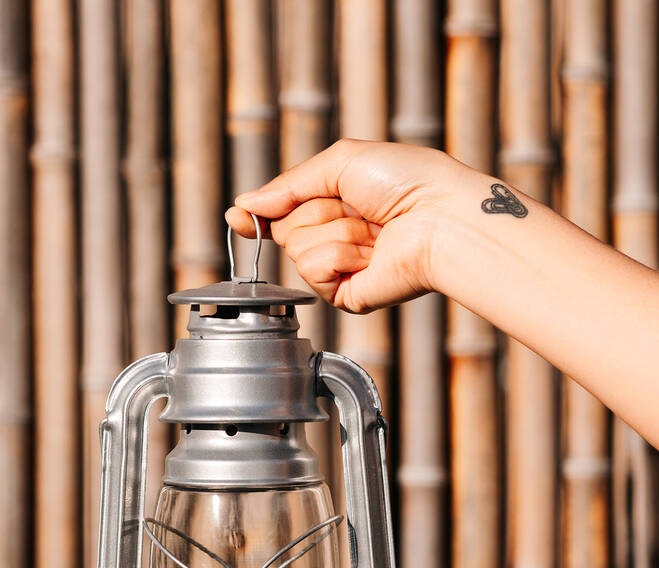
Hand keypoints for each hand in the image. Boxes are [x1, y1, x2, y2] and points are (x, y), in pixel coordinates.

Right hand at [225, 139, 468, 312]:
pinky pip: (313, 271)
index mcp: (338, 203)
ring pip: (297, 249)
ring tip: (372, 232)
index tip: (239, 217)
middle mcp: (337, 236)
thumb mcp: (342, 162)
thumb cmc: (408, 182)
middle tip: (355, 208)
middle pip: (286, 229)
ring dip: (334, 231)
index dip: (259, 214)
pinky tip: (370, 255)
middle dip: (315, 212)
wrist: (440, 218)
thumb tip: (246, 204)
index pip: (284, 212)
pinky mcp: (346, 294)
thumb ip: (289, 184)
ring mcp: (342, 268)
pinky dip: (340, 255)